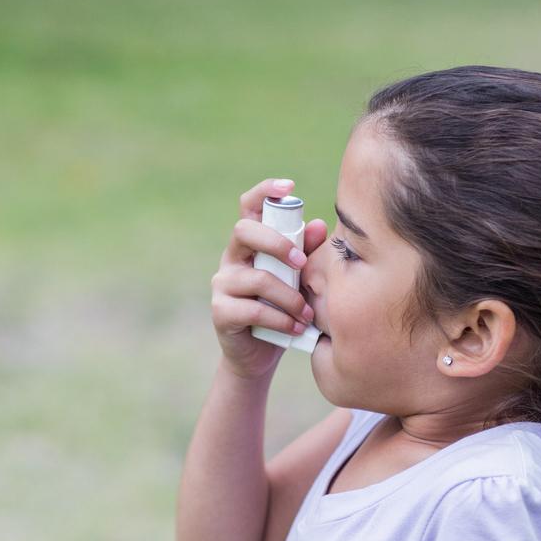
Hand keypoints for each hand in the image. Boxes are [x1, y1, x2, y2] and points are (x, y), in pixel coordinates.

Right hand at [211, 178, 328, 379]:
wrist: (261, 354)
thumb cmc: (283, 309)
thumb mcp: (299, 280)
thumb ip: (307, 253)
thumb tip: (319, 225)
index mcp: (251, 243)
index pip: (249, 206)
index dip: (265, 191)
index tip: (289, 186)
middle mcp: (232, 257)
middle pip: (245, 231)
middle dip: (277, 243)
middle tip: (302, 263)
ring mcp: (223, 284)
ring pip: (257, 278)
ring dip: (289, 296)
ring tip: (307, 313)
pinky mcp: (221, 312)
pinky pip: (253, 310)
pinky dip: (281, 319)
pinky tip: (296, 328)